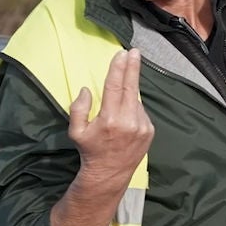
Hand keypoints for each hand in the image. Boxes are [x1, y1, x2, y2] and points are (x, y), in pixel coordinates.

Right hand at [68, 49, 153, 184]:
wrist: (109, 174)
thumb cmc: (90, 150)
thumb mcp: (76, 131)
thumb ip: (78, 108)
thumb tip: (87, 90)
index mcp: (110, 119)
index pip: (115, 86)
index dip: (119, 68)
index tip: (121, 54)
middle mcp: (129, 121)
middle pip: (131, 86)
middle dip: (132, 67)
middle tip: (134, 52)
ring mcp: (142, 126)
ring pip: (135, 100)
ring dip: (129, 94)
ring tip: (118, 103)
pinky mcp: (149, 130)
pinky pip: (141, 111)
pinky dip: (133, 108)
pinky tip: (125, 117)